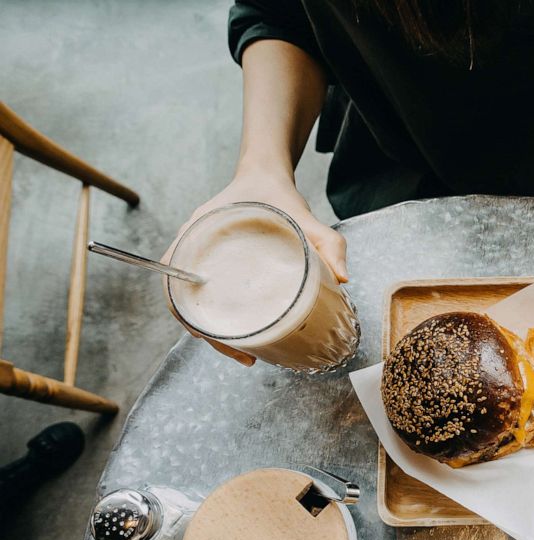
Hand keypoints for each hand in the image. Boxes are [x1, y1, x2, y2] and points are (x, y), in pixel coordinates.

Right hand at [161, 170, 347, 365]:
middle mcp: (193, 247)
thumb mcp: (305, 217)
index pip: (176, 280)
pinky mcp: (215, 265)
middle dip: (209, 334)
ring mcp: (201, 257)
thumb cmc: (278, 195)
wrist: (267, 176)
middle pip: (184, 300)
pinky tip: (243, 333)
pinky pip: (207, 295)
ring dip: (214, 331)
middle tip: (243, 355)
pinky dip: (219, 317)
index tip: (212, 339)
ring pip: (194, 302)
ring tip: (246, 352)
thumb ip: (328, 243)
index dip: (187, 315)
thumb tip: (343, 279)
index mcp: (200, 233)